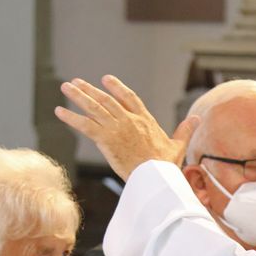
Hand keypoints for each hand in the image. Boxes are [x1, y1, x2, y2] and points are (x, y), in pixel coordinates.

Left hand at [55, 75, 199, 180]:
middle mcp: (129, 120)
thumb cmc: (166, 166)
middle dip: (91, 90)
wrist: (155, 176)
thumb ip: (184, 131)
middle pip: (107, 100)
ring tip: (66, 87)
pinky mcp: (106, 138)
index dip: (117, 88)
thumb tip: (197, 118)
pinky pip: (85, 125)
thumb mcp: (178, 146)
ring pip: (94, 107)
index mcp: (145, 121)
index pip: (130, 98)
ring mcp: (117, 127)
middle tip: (77, 82)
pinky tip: (59, 111)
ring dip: (78, 96)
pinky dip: (71, 117)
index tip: (106, 79)